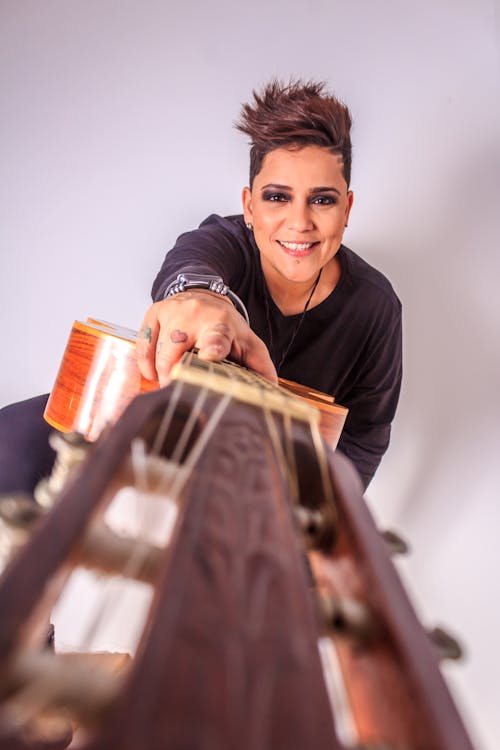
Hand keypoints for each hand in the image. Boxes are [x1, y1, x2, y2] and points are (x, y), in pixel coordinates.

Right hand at [136, 290, 276, 385]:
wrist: (203, 293)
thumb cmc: (226, 325)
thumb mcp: (248, 342)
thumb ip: (260, 365)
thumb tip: (270, 391)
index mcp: (221, 324)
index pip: (217, 337)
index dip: (212, 346)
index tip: (209, 355)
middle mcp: (194, 315)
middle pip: (176, 348)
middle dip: (173, 372)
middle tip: (177, 389)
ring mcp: (171, 312)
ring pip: (157, 351)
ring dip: (160, 373)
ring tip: (168, 383)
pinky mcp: (154, 313)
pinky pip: (143, 345)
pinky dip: (145, 364)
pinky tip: (153, 373)